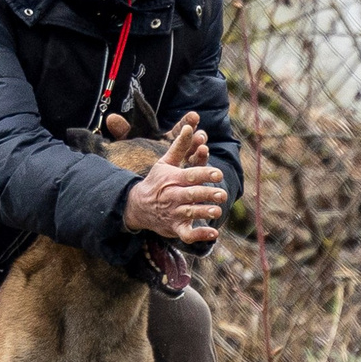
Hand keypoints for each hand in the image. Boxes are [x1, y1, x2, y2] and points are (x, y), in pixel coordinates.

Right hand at [117, 113, 225, 243]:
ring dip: (203, 213)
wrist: (138, 206)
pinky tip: (213, 233)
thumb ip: (180, 146)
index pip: (189, 175)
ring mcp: (174, 213)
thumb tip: (190, 126)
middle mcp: (173, 196)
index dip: (203, 174)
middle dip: (206, 194)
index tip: (218, 174)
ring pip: (189, 213)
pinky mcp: (175, 228)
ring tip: (217, 211)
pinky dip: (199, 235)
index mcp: (172, 179)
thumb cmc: (157, 182)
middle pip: (191, 195)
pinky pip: (187, 234)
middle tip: (222, 194)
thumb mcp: (165, 163)